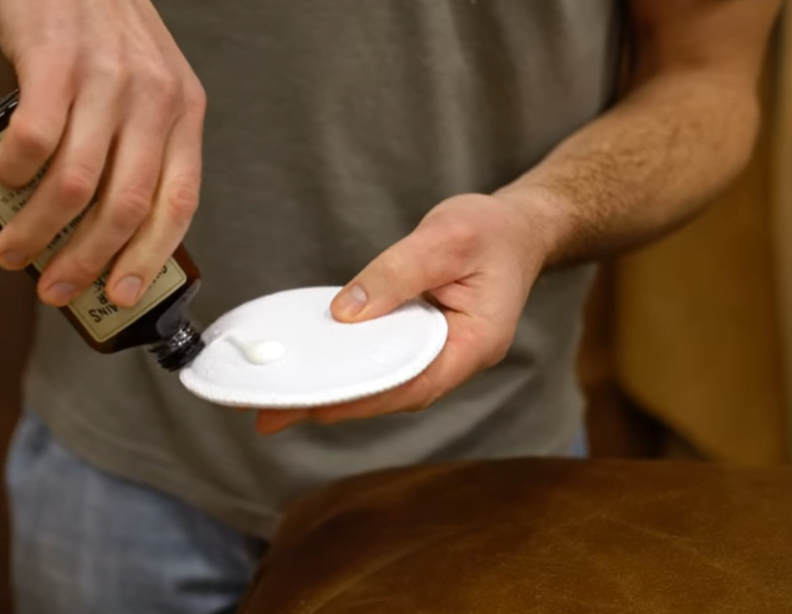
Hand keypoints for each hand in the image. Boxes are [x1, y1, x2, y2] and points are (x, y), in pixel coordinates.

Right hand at [0, 0, 205, 306]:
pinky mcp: (54, 60)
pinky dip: (15, 173)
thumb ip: (140, 149)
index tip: (123, 294)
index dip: (149, 258)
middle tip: (56, 288)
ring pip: (76, 185)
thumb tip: (108, 231)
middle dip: (87, 262)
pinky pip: (35, 139)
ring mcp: (105, 79)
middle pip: (126, 206)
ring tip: (12, 250)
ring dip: (38, 232)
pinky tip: (6, 181)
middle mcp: (153, 98)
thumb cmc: (103, 32)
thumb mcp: (148, 87)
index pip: (178, 203)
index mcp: (182, 112)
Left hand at [254, 193, 551, 434]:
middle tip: (272, 415)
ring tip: (281, 401)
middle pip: (393, 393)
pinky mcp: (424, 341)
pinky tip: (316, 366)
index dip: (362, 397)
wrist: (519, 228)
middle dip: (335, 405)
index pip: (413, 383)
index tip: (313, 404)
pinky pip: (385, 361)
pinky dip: (351, 365)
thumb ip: (396, 273)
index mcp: (476, 343)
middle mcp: (459, 359)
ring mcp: (442, 354)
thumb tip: (345, 313)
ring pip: (387, 382)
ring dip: (338, 391)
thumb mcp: (445, 238)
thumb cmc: (491, 230)